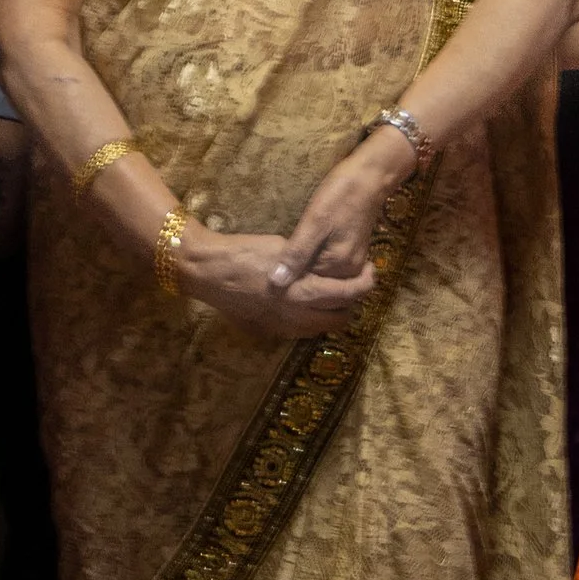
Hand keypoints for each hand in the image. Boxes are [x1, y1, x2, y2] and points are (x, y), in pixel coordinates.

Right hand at [173, 224, 378, 341]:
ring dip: (330, 315)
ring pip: (319, 329)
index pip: (347, 294)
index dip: (364, 284)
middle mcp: (295, 316)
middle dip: (350, 304)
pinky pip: (297, 332)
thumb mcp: (282, 247)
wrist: (208, 271)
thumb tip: (324, 264)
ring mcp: (280, 328)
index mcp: (302, 291)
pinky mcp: (266, 332)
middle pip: (339, 319)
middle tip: (351, 286)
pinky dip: (308, 321)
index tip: (371, 272)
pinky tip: (302, 305)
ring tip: (330, 296)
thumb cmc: (245, 251)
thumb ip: (307, 261)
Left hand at [268, 127, 418, 296]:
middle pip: (315, 278)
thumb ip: (297, 254)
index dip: (286, 271)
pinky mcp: (352, 250)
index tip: (271, 258)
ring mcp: (353, 261)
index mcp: (339, 268)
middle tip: (283, 247)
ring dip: (305, 261)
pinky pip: (329, 262)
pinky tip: (306, 241)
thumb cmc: (341, 194)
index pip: (304, 282)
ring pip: (321, 270)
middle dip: (296, 267)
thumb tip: (276, 283)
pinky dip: (315, 255)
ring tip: (291, 244)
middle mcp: (349, 271)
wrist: (370, 175)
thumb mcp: (314, 222)